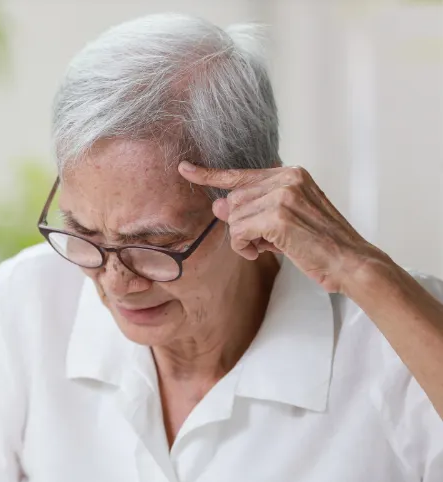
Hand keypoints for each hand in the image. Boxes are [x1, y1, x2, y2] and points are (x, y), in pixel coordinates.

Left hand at [178, 161, 382, 292]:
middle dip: (241, 225)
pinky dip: (244, 247)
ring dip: (244, 239)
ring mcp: (283, 195)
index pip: (241, 174)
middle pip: (234, 200)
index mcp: (291, 174)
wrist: (350, 261)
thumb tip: (218, 204)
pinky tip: (262, 252)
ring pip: (234, 218)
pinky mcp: (278, 216)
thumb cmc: (319, 245)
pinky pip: (238, 232)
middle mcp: (287, 178)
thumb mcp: (283, 222)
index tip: (184, 168)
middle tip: (264, 240)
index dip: (209, 174)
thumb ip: (252, 209)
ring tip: (268, 247)